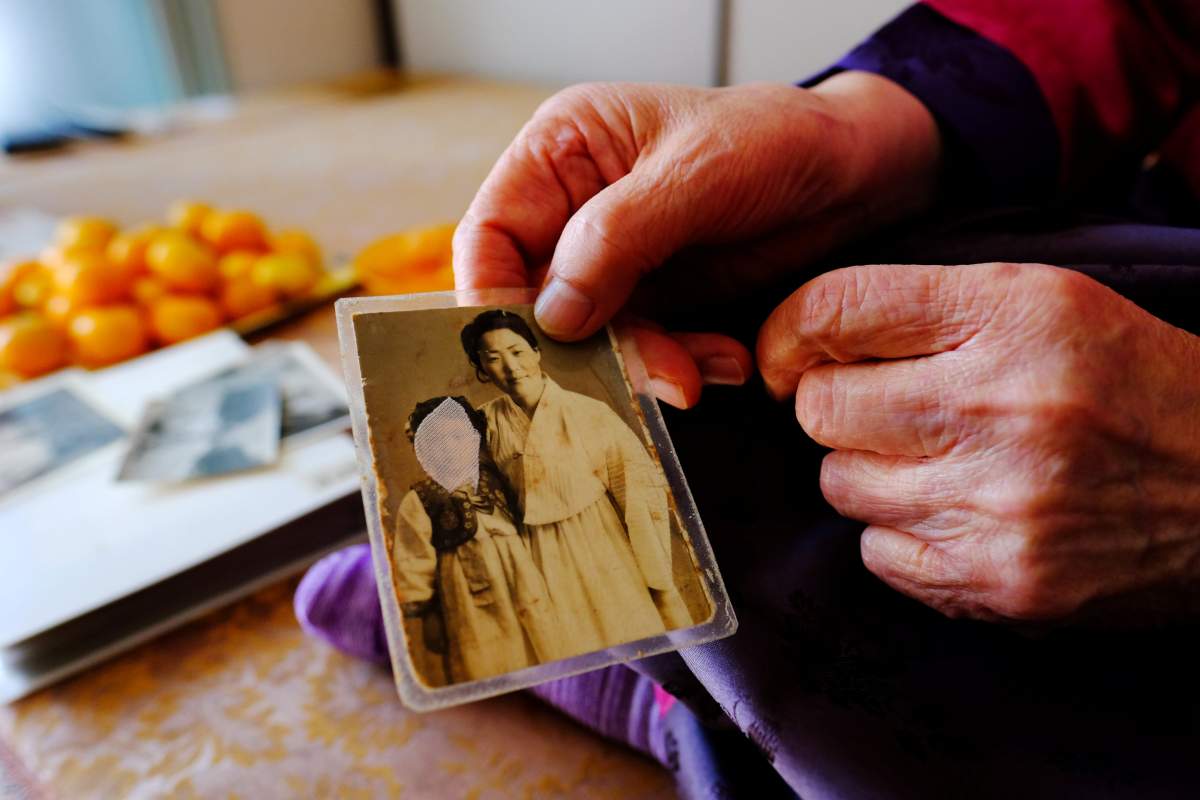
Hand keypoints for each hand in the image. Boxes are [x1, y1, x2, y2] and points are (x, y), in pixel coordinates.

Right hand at [454, 72, 939, 406]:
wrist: (856, 176)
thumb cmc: (779, 139)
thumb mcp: (698, 174)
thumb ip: (617, 237)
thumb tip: (553, 312)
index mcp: (563, 152)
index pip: (490, 233)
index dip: (493, 296)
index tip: (528, 347)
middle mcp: (575, 208)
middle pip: (535, 298)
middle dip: (582, 346)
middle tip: (634, 375)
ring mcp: (613, 259)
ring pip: (588, 337)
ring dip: (639, 363)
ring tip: (693, 373)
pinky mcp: (654, 298)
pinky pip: (638, 349)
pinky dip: (674, 365)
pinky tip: (720, 361)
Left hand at [757, 263, 1199, 622]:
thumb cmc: (1126, 379)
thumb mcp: (1043, 301)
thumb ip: (923, 308)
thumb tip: (797, 342)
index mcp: (1013, 315)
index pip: (835, 310)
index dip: (789, 333)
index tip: (791, 353)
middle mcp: (1000, 406)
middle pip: (820, 408)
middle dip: (835, 407)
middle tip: (884, 409)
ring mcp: (998, 504)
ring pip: (840, 484)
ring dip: (869, 471)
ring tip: (936, 460)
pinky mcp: (999, 581)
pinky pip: (876, 553)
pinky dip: (899, 533)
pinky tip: (954, 512)